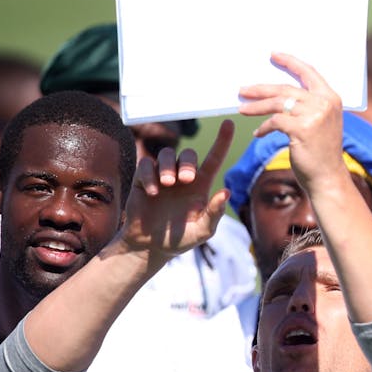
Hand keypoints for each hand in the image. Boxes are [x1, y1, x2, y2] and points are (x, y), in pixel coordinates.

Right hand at [123, 119, 234, 266]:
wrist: (150, 247)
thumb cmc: (180, 239)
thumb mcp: (202, 231)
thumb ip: (214, 213)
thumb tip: (226, 192)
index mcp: (201, 186)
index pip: (213, 159)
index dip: (222, 141)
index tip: (229, 124)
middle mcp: (182, 178)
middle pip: (188, 154)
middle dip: (188, 162)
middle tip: (186, 179)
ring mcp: (162, 177)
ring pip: (167, 154)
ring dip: (168, 166)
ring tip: (168, 184)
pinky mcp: (142, 181)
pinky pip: (146, 165)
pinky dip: (149, 175)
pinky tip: (153, 192)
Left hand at [238, 53, 347, 191]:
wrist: (328, 178)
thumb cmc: (321, 152)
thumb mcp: (321, 123)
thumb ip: (308, 105)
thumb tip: (278, 93)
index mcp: (331, 98)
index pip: (308, 72)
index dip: (290, 62)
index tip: (273, 55)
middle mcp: (324, 103)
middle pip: (286, 88)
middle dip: (261, 89)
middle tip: (243, 89)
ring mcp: (314, 115)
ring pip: (278, 103)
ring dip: (256, 106)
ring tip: (242, 108)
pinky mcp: (301, 129)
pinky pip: (275, 121)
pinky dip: (264, 127)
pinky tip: (258, 133)